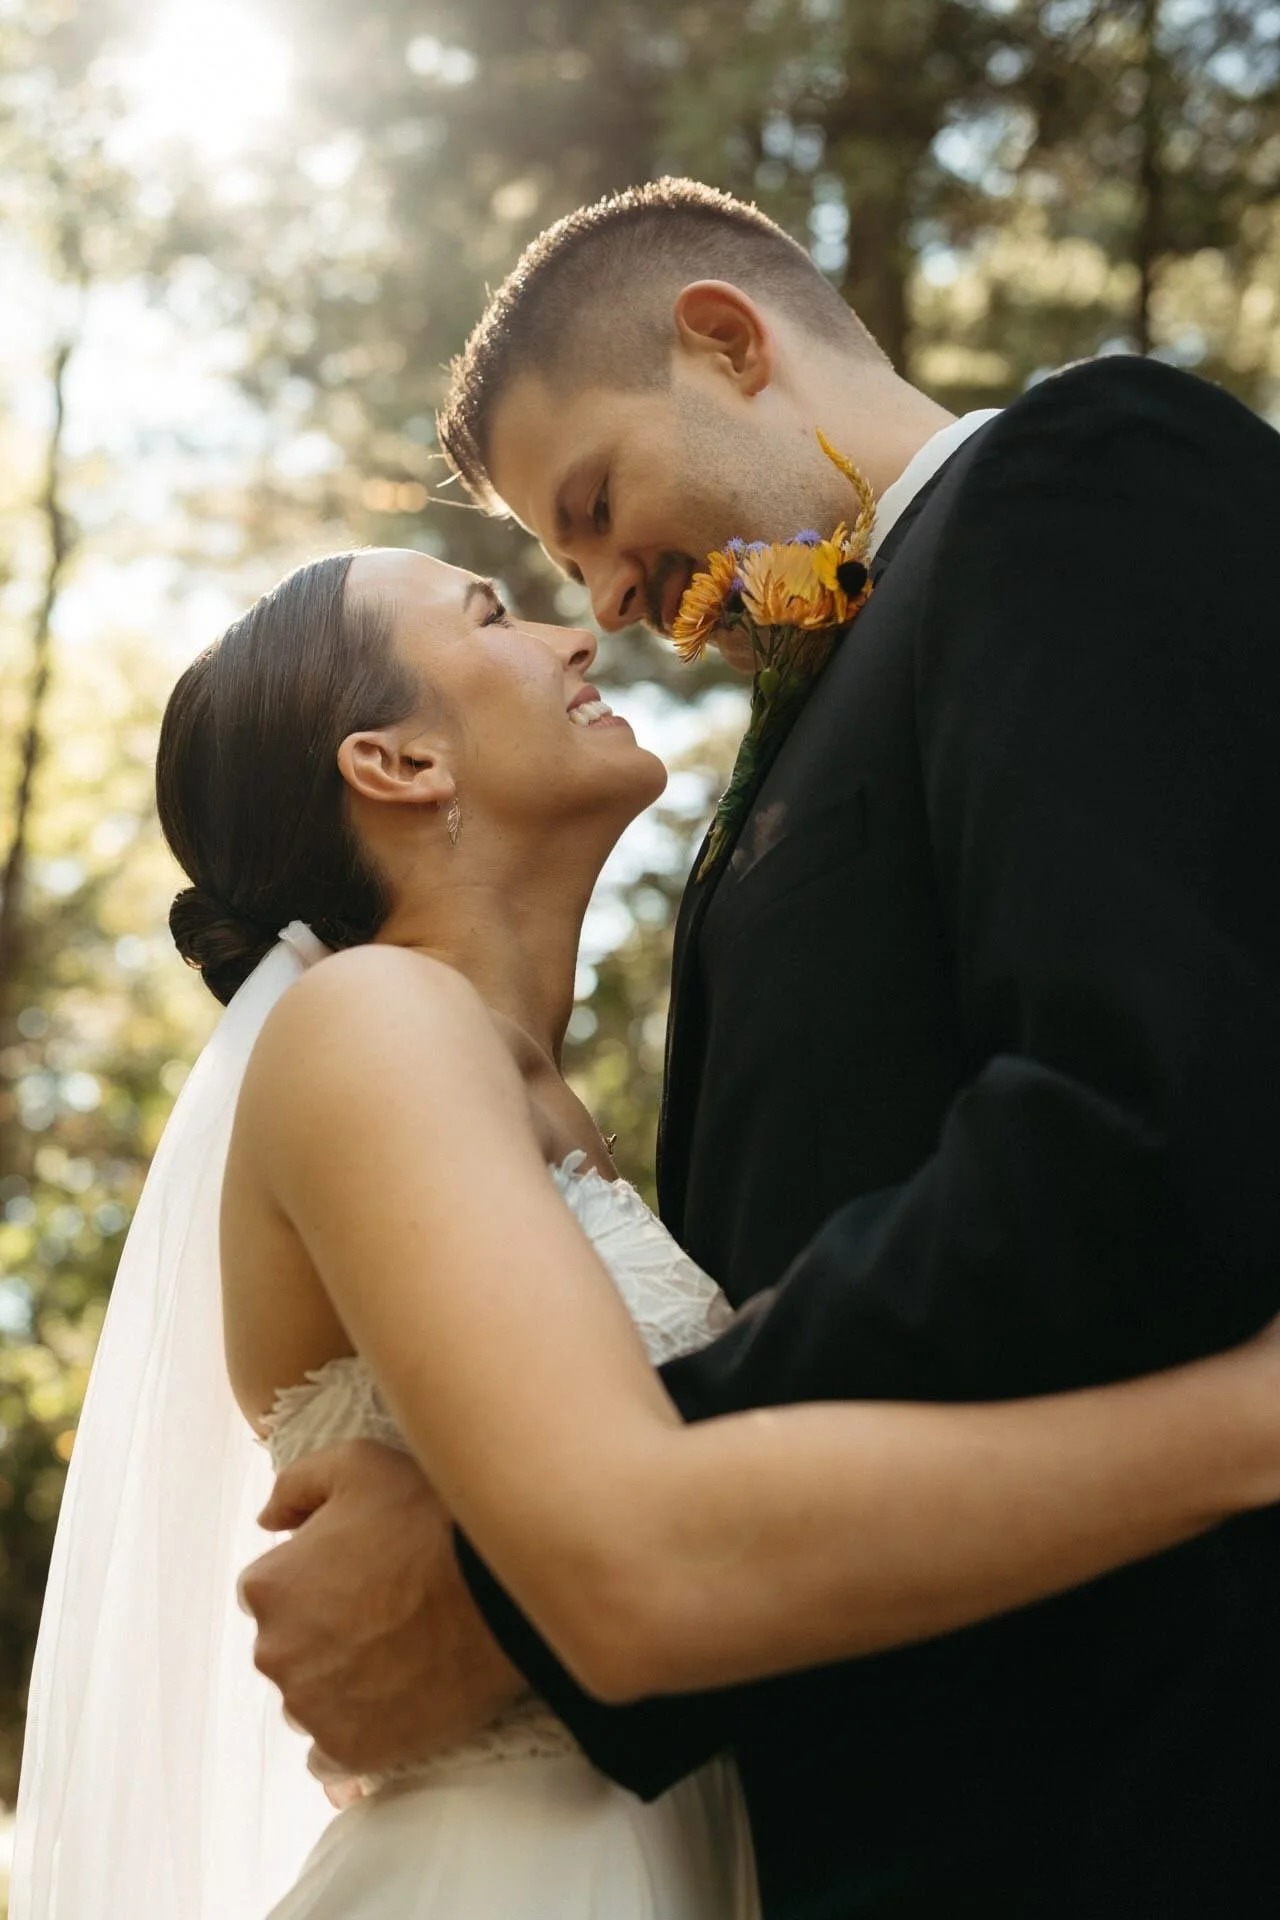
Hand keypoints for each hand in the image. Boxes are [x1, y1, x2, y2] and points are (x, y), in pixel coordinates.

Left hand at [240, 1439, 523, 1777]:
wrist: (497, 1592)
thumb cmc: (428, 1519)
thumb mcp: (358, 1464)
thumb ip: (295, 1485)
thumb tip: (266, 1521)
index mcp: (269, 1588)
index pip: (271, 1591)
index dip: (315, 1580)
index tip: (357, 1576)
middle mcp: (276, 1654)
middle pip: (289, 1647)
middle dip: (324, 1633)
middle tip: (385, 1613)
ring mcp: (313, 1708)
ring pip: (311, 1699)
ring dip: (340, 1683)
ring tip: (399, 1656)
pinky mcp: (353, 1750)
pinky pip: (331, 1756)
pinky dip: (352, 1735)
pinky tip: (386, 1709)